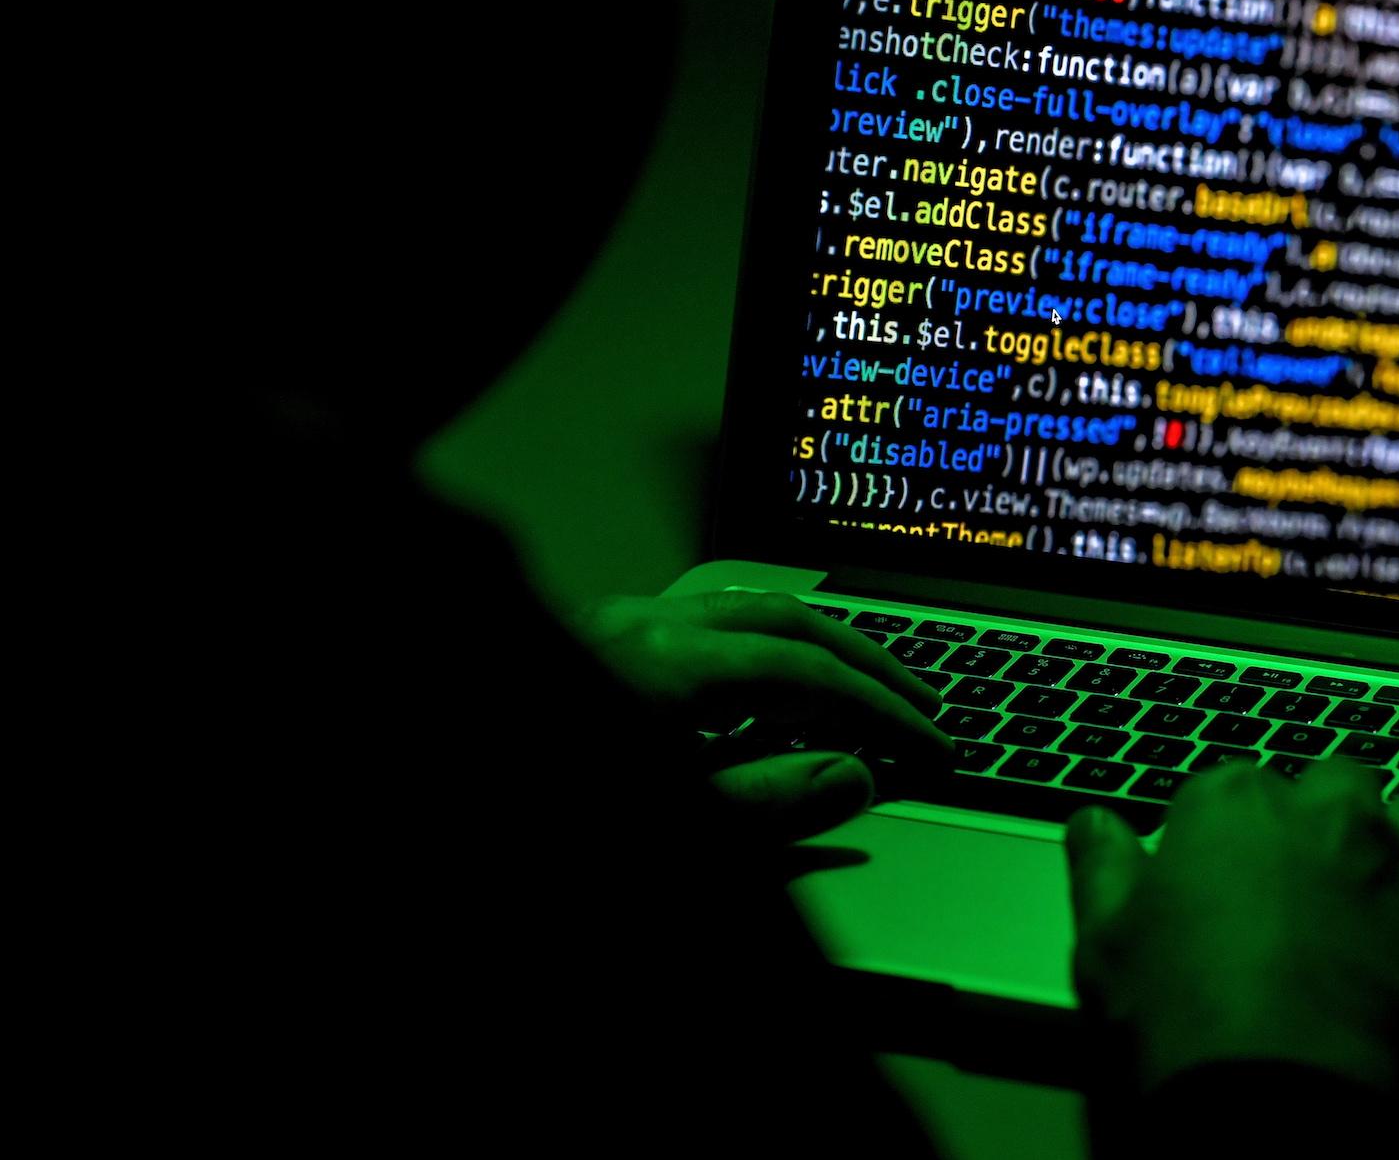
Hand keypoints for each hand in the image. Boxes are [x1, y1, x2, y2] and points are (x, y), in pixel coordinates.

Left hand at [583, 590, 951, 840]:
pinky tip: (767, 709)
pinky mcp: (593, 648)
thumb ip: (763, 802)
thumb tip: (851, 777)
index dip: (880, 711)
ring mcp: (609, 630)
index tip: (929, 745)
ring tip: (860, 699)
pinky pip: (697, 634)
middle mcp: (636, 627)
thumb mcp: (674, 821)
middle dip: (862, 663)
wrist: (426, 809)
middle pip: (783, 622)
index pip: (806, 674)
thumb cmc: (548, 821)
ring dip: (810, 653)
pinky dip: (754, 662)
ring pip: (739, 619)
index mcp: (660, 665)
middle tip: (920, 704)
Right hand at [1065, 760, 1398, 1093]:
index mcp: (1238, 807)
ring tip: (1374, 892)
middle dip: (1327, 815)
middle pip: (1340, 784)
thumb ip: (1103, 867)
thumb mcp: (1109, 938)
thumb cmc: (1185, 1014)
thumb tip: (1091, 825)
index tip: (1217, 867)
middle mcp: (1330, 820)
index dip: (1227, 829)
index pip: (1233, 784)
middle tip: (1303, 870)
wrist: (1277, 1096)